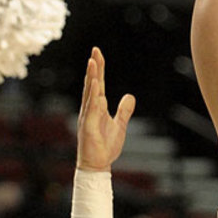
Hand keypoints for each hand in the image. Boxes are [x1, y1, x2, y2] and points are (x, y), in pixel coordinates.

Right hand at [77, 47, 135, 171]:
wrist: (97, 166)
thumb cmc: (105, 147)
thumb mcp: (119, 125)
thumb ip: (124, 111)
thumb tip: (129, 96)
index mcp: (97, 107)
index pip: (98, 84)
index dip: (98, 69)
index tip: (98, 54)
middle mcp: (90, 109)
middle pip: (92, 84)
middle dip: (94, 67)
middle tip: (95, 51)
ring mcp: (88, 117)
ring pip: (89, 93)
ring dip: (91, 77)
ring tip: (92, 62)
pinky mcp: (89, 126)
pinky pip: (91, 109)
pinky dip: (93, 97)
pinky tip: (95, 86)